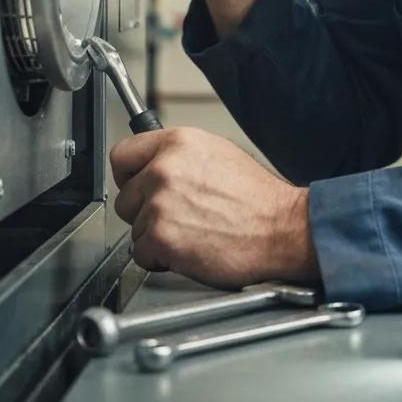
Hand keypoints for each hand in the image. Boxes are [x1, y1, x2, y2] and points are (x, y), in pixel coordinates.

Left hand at [110, 127, 320, 288]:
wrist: (280, 228)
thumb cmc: (256, 197)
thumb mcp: (218, 153)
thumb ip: (179, 155)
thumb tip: (155, 161)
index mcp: (177, 143)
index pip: (122, 154)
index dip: (129, 175)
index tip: (135, 184)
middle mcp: (164, 169)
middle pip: (125, 196)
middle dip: (143, 210)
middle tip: (174, 215)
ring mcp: (159, 204)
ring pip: (134, 227)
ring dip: (155, 235)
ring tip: (189, 231)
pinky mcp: (161, 237)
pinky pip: (141, 253)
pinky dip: (159, 257)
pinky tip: (187, 248)